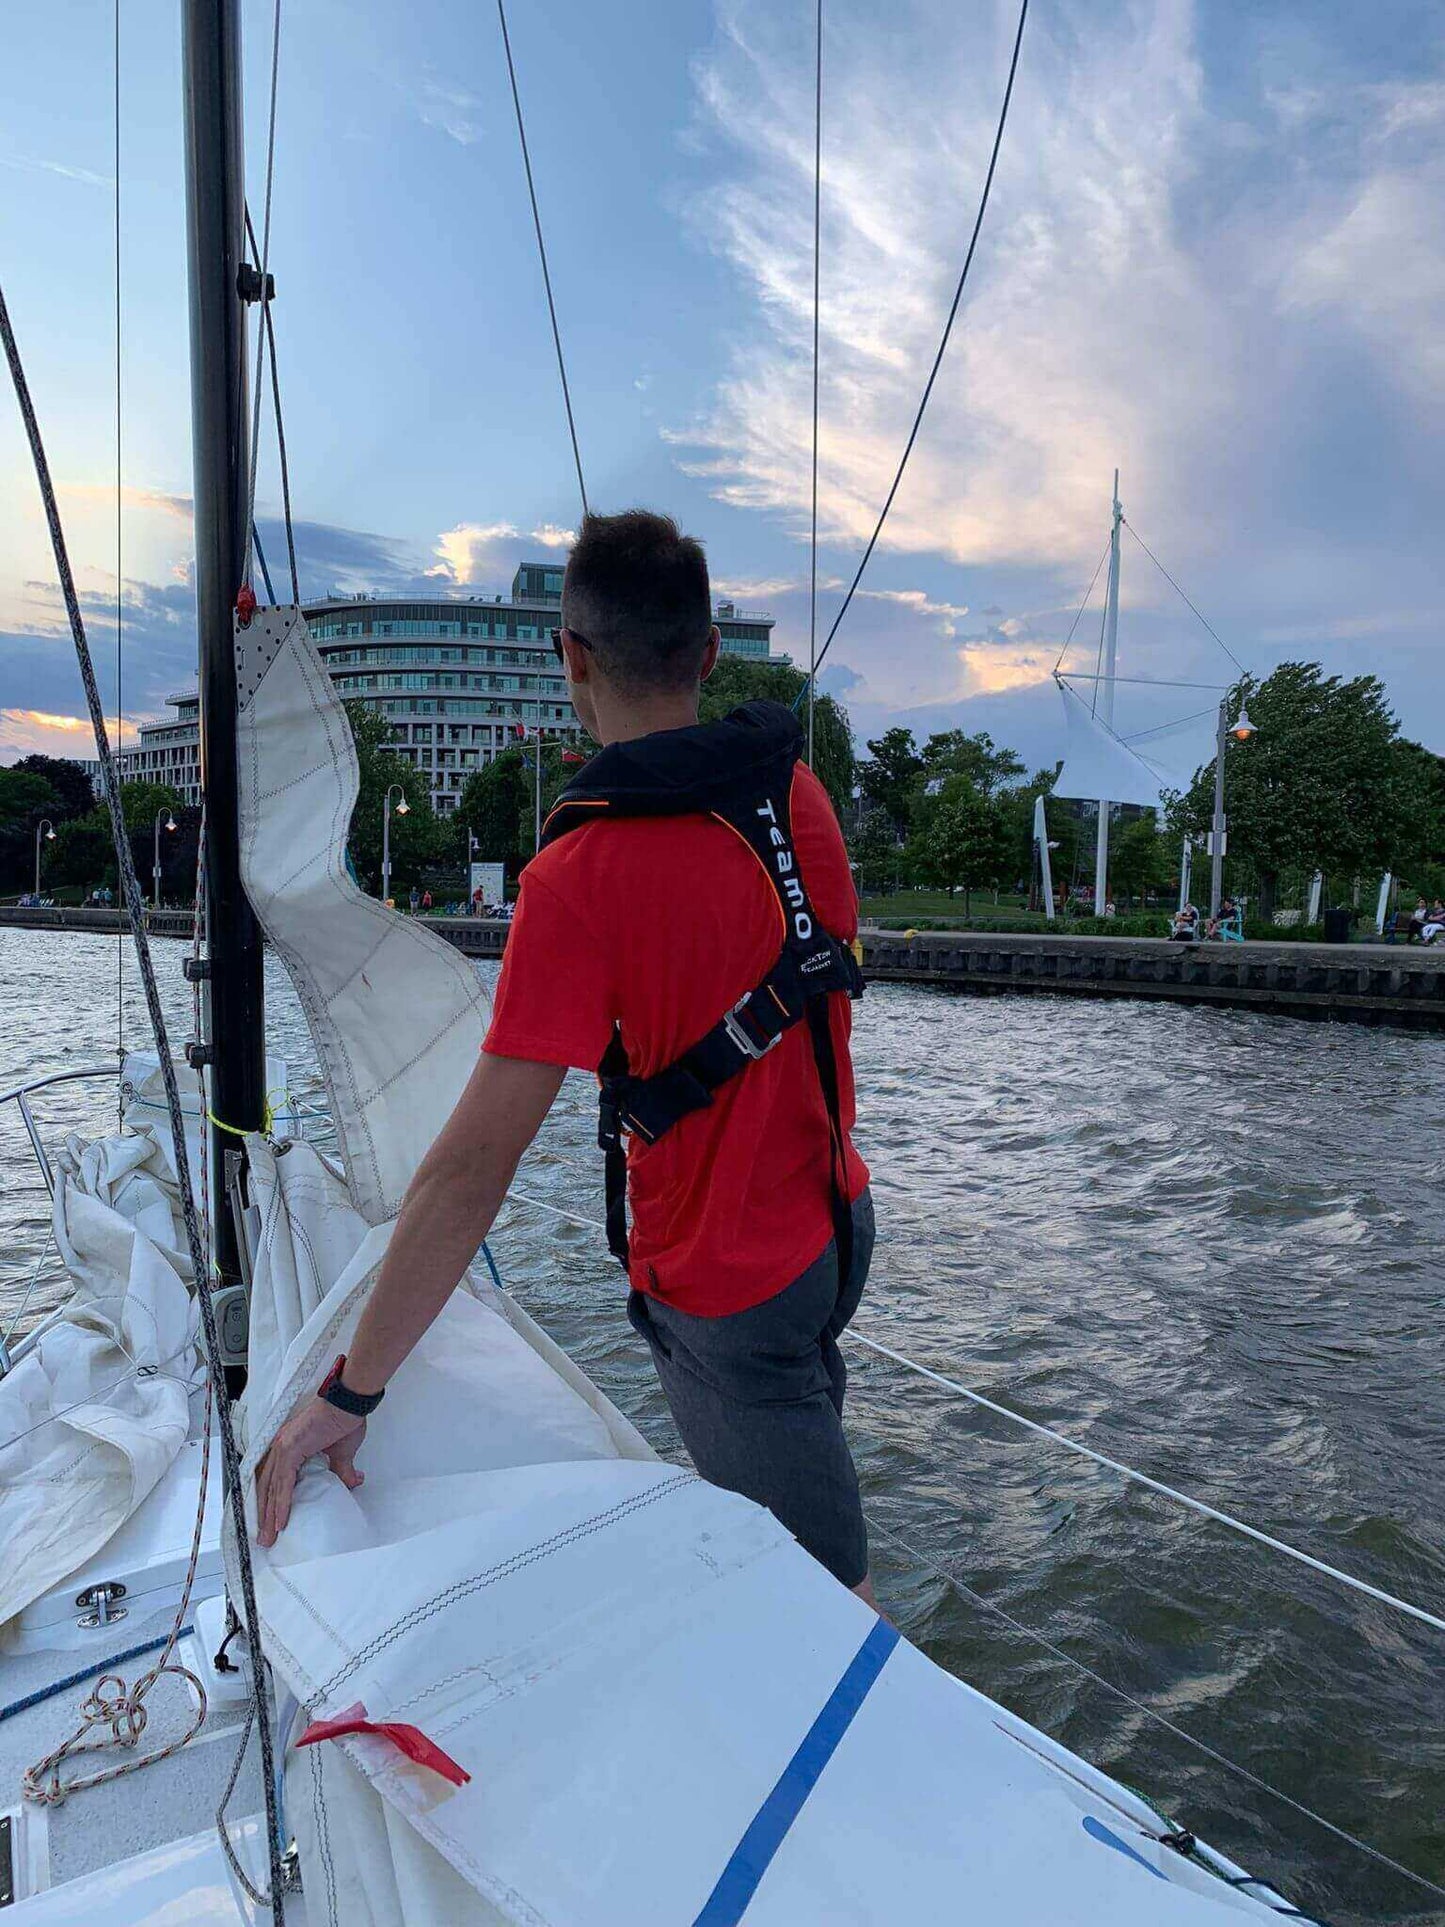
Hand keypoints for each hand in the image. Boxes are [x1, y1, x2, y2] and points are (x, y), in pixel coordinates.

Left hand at [255, 1396, 366, 1548]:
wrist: (349, 1403)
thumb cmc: (344, 1421)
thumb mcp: (341, 1453)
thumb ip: (341, 1470)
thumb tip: (353, 1483)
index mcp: (288, 1447)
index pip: (273, 1480)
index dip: (270, 1503)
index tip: (270, 1524)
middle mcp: (280, 1447)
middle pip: (266, 1487)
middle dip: (265, 1515)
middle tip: (265, 1539)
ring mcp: (283, 1447)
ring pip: (271, 1488)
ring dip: (270, 1515)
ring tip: (269, 1537)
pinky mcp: (290, 1449)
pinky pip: (283, 1483)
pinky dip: (281, 1503)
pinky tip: (280, 1521)